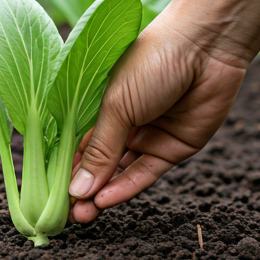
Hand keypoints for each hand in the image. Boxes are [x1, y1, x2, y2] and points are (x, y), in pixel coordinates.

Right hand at [68, 7, 248, 223]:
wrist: (205, 45)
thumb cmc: (150, 62)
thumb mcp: (115, 105)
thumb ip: (98, 150)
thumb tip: (76, 188)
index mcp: (102, 109)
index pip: (79, 147)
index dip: (67, 171)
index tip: (54, 194)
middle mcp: (124, 125)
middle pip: (100, 164)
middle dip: (84, 189)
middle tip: (69, 214)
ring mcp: (148, 137)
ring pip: (121, 173)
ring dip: (103, 194)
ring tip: (84, 214)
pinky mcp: (173, 148)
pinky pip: (147, 173)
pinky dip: (127, 187)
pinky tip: (107, 201)